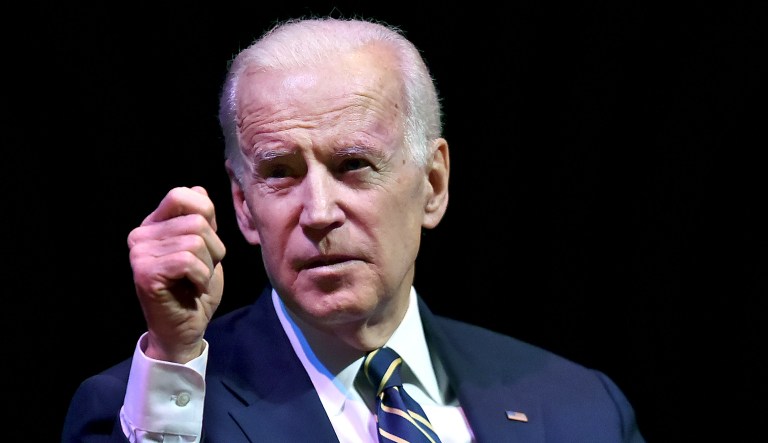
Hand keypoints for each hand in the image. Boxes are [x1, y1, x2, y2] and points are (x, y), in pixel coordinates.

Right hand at [127, 186, 225, 362]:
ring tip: (195, 281)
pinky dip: (200, 277)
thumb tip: (198, 189)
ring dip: (207, 266)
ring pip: (195, 241)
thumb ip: (201, 220)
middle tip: (200, 271)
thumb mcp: (206, 248)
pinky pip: (187, 261)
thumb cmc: (196, 289)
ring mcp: (139, 253)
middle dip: (212, 249)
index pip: (182, 195)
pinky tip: (192, 288)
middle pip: (197, 221)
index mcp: (154, 224)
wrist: (185, 328)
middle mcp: (141, 234)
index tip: (206, 245)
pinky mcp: (144, 272)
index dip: (207, 217)